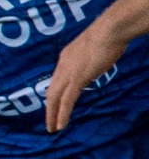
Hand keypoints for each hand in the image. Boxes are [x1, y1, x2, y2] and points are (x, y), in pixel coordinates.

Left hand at [44, 17, 125, 131]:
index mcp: (65, 57)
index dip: (54, 94)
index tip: (54, 105)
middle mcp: (62, 66)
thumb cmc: (107, 35)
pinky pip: (67, 100)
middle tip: (49, 123)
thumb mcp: (93, 47)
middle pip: (51, 91)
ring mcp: (69, 72)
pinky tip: (61, 125)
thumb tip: (93, 62)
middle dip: (49, 108)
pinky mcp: (78, 79)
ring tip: (53, 128)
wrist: (109, 30)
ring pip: (55, 98)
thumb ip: (89, 58)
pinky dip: (62, 114)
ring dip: (52, 115)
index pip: (56, 80)